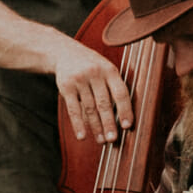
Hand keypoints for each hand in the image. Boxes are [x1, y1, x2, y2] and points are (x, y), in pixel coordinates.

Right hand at [49, 29, 133, 145]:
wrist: (64, 51)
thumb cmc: (91, 66)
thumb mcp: (105, 69)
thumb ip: (113, 87)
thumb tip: (123, 116)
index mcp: (110, 70)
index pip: (120, 92)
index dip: (125, 110)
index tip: (127, 126)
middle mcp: (95, 73)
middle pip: (104, 103)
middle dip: (109, 123)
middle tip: (113, 139)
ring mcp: (80, 79)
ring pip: (89, 108)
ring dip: (96, 127)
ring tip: (101, 140)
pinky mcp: (66, 86)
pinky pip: (73, 108)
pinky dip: (78, 124)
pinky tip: (82, 136)